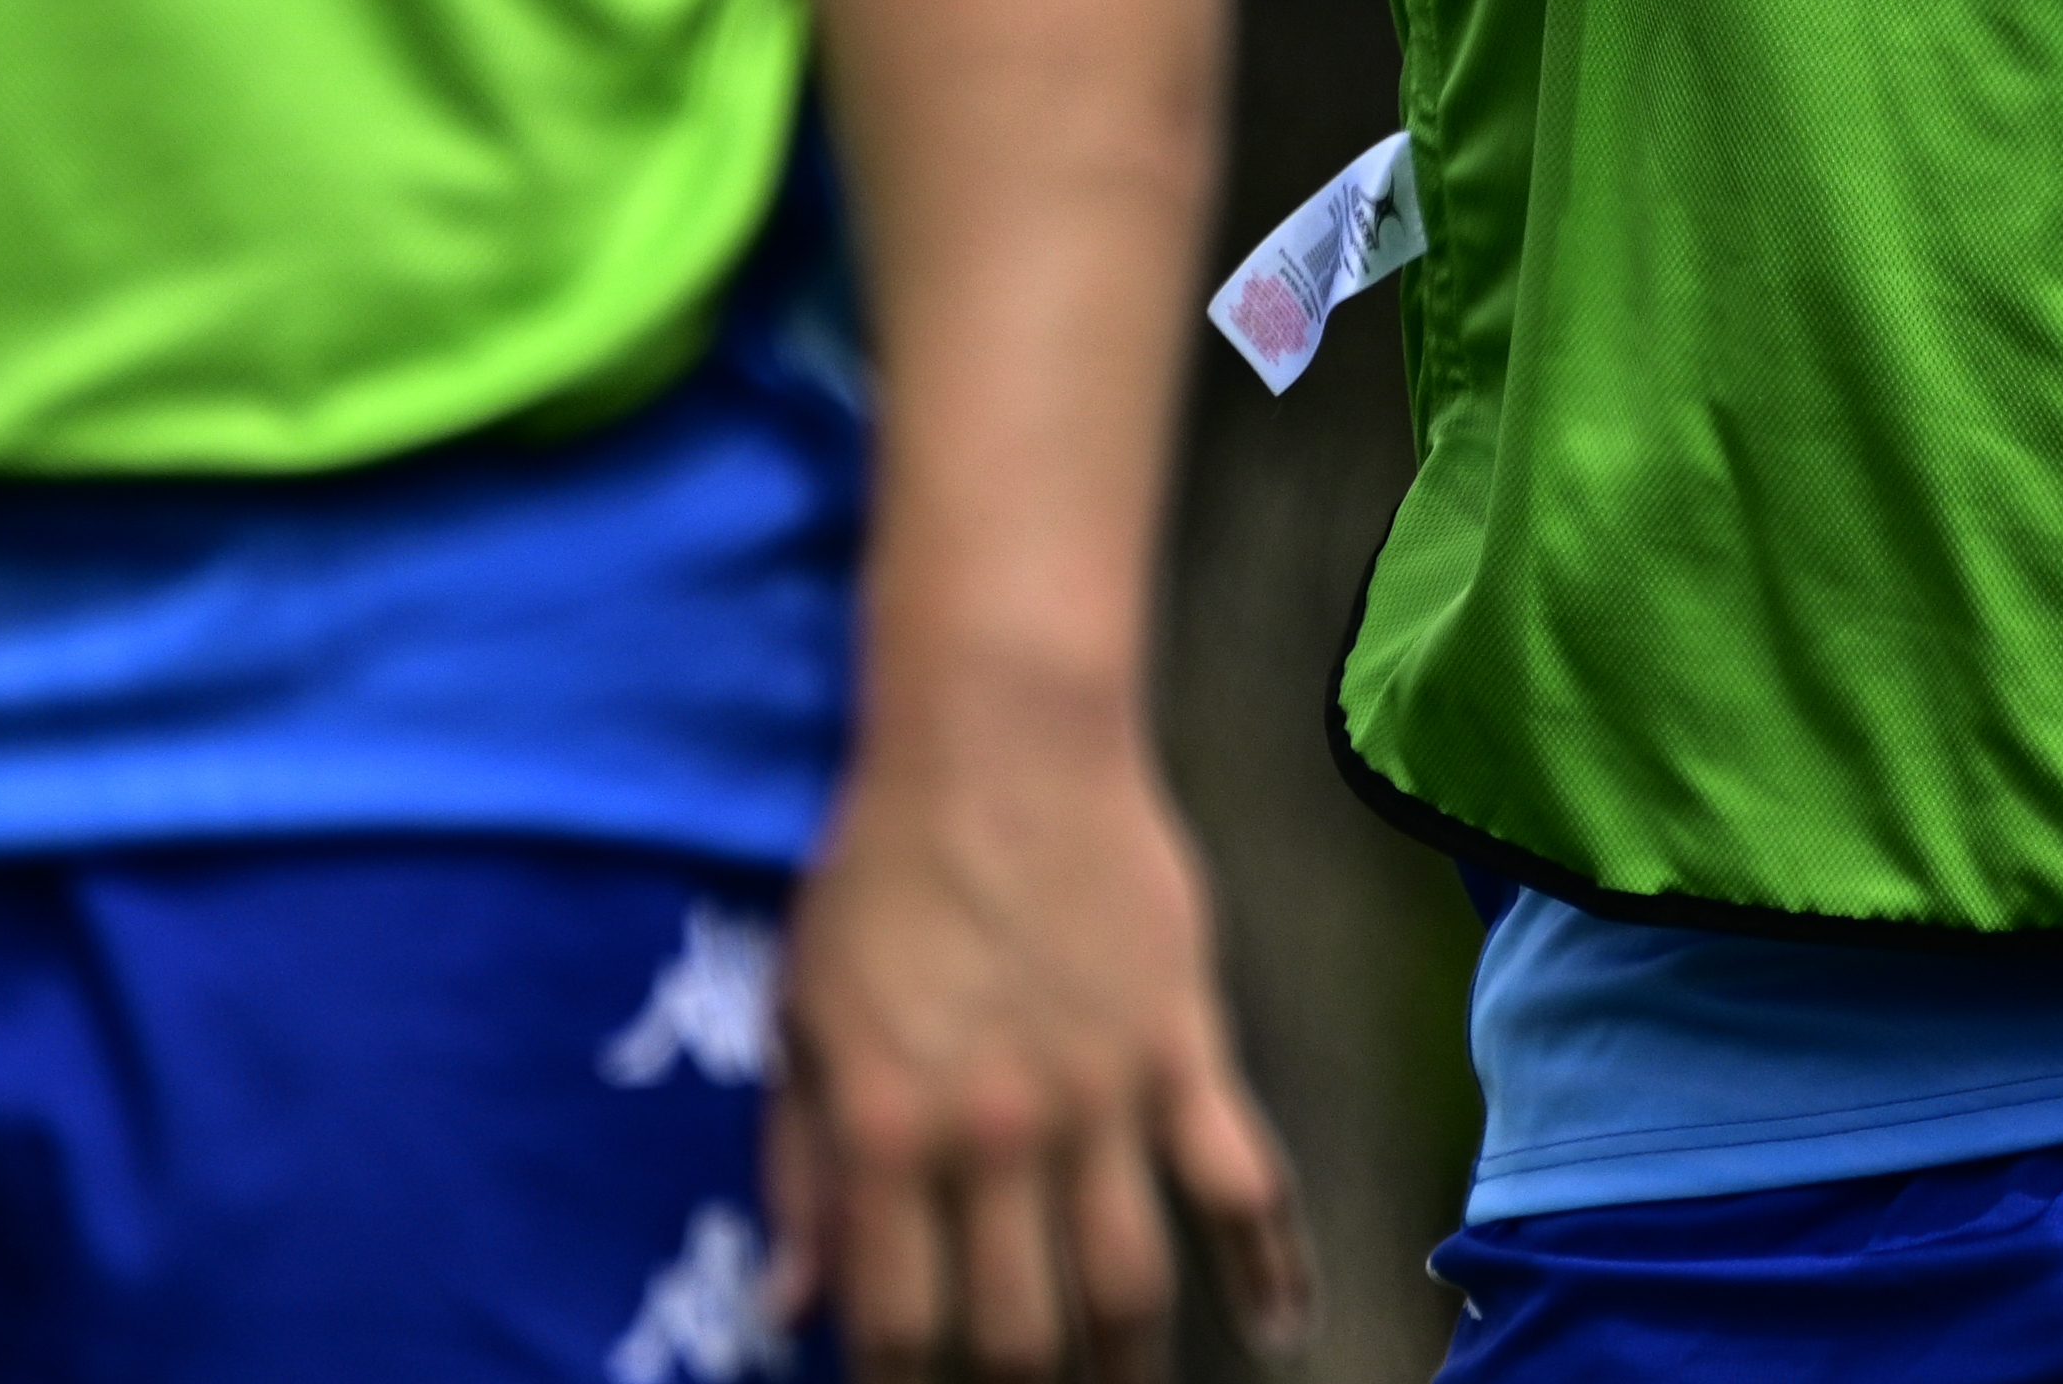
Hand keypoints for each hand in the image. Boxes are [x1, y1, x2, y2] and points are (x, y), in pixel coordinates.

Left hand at [772, 692, 1313, 1380]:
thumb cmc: (881, 871)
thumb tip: (785, 1311)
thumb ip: (797, 1172)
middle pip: (1018, 1331)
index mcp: (887, 1134)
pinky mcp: (1186, 1047)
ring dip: (1130, 1366)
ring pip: (1131, 1282)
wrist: (1000, 741)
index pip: (898, 1324)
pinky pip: (1244, 1178)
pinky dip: (1273, 1265)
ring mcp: (1104, 1097)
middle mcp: (996, 1136)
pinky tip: (1277, 1331)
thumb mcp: (800, 1019)